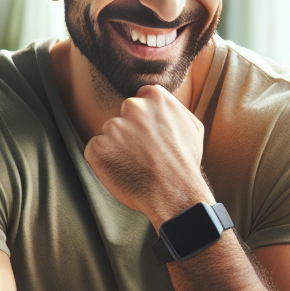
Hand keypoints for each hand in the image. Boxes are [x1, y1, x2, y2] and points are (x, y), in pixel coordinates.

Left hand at [84, 85, 213, 229]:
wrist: (175, 194)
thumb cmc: (186, 163)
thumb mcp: (193, 127)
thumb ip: (173, 108)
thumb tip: (160, 101)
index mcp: (154, 97)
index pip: (140, 100)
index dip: (143, 120)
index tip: (149, 136)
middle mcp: (132, 107)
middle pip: (123, 116)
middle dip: (130, 132)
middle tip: (143, 154)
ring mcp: (113, 127)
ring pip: (110, 135)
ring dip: (117, 148)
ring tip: (135, 166)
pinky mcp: (98, 147)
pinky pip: (96, 151)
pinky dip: (104, 162)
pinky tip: (122, 172)